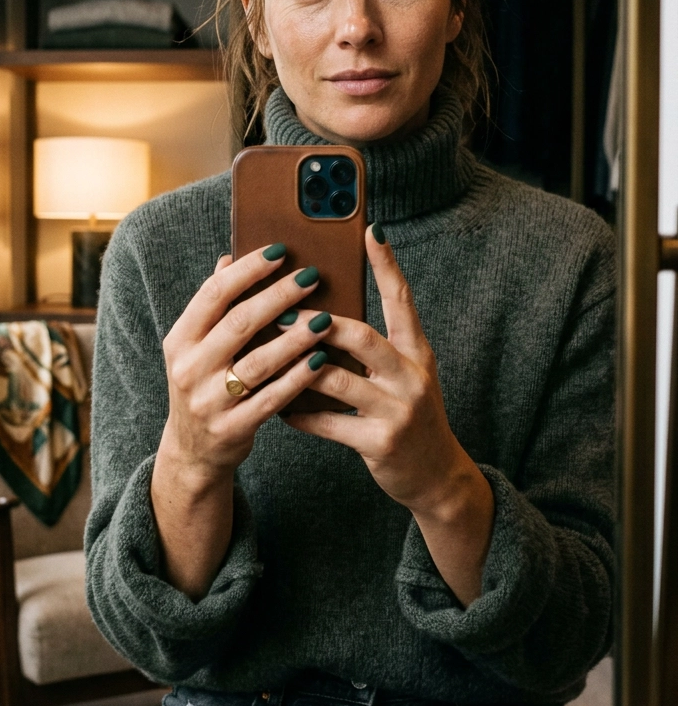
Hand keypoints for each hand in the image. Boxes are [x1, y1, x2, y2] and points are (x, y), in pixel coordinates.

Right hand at [161, 245, 328, 479]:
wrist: (194, 451)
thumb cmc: (205, 385)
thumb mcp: (196, 347)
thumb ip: (213, 306)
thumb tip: (230, 258)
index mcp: (181, 340)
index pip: (213, 294)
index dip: (248, 270)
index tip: (280, 251)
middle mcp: (189, 368)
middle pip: (239, 323)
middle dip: (279, 296)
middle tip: (311, 277)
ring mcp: (209, 401)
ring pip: (259, 362)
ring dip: (295, 337)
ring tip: (325, 318)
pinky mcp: (232, 428)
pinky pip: (272, 398)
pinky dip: (298, 378)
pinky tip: (321, 359)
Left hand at [283, 226, 493, 604]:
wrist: (436, 475)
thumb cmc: (408, 415)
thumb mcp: (403, 375)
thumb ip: (374, 347)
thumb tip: (324, 313)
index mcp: (417, 353)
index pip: (402, 300)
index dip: (387, 265)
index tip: (371, 230)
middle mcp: (411, 376)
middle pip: (361, 336)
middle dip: (319, 322)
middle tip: (284, 309)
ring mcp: (397, 410)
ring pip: (336, 379)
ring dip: (297, 365)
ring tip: (268, 353)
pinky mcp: (380, 443)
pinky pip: (328, 422)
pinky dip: (299, 413)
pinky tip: (279, 407)